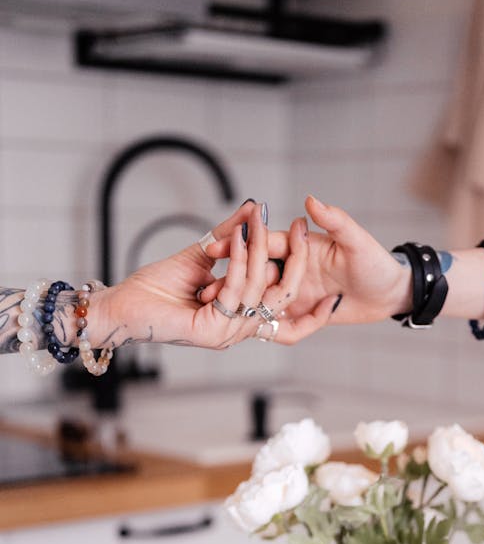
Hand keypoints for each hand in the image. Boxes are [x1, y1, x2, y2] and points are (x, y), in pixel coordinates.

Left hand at [88, 203, 313, 349]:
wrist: (123, 306)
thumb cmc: (156, 288)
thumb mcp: (201, 255)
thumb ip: (229, 236)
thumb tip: (252, 209)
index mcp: (240, 315)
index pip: (281, 291)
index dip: (296, 261)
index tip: (301, 229)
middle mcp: (238, 328)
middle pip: (280, 293)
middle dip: (291, 257)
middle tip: (296, 226)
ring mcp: (227, 333)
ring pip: (257, 289)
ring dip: (256, 251)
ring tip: (254, 223)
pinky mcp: (211, 332)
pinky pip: (234, 292)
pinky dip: (236, 261)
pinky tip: (235, 238)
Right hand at [201, 196, 411, 339]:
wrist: (391, 295)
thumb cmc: (378, 264)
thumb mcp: (357, 243)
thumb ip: (335, 221)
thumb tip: (311, 200)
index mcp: (303, 246)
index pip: (266, 244)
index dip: (243, 246)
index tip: (218, 246)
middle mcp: (295, 267)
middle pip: (256, 271)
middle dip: (232, 276)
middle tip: (207, 285)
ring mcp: (296, 290)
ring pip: (261, 296)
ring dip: (239, 301)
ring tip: (216, 308)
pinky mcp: (301, 312)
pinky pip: (276, 318)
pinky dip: (258, 320)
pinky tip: (237, 327)